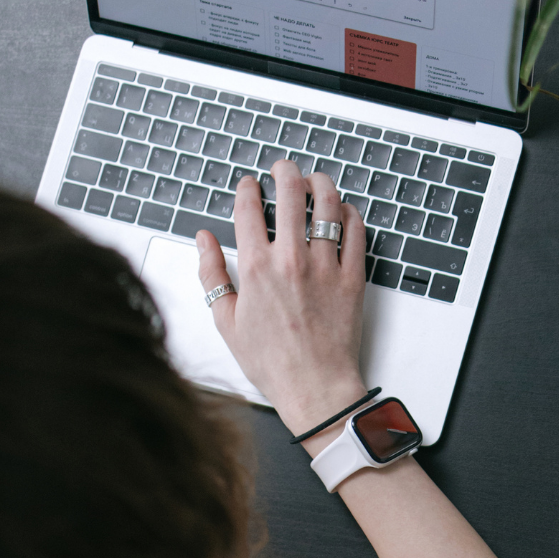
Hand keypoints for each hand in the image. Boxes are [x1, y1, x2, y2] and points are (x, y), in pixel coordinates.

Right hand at [196, 160, 367, 435]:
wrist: (315, 388)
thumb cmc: (271, 362)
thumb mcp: (227, 321)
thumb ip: (211, 274)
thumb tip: (203, 240)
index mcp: (256, 268)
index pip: (249, 208)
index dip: (248, 188)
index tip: (249, 185)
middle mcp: (291, 260)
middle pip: (290, 192)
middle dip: (284, 172)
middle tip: (283, 169)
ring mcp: (325, 266)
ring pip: (327, 203)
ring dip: (319, 183)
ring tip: (314, 181)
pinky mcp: (353, 277)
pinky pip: (356, 231)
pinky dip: (349, 213)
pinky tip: (342, 211)